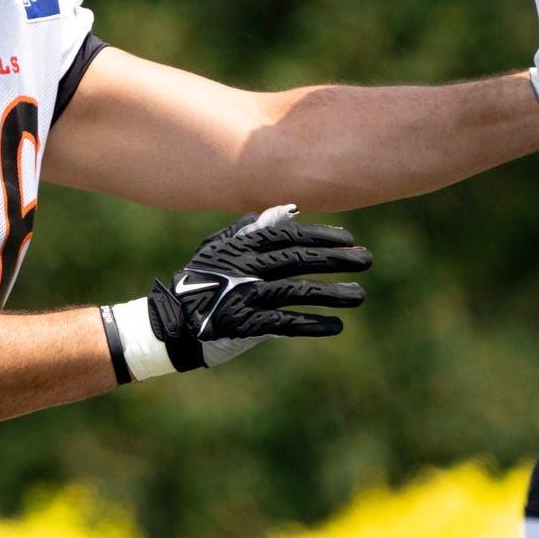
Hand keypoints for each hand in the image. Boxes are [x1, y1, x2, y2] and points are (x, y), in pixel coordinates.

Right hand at [102, 204, 371, 380]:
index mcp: (241, 246)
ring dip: (331, 293)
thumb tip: (289, 211)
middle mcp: (244, 268)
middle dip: (335, 259)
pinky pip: (284, 323)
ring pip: (296, 292)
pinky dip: (311, 324)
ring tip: (360, 294)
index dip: (321, 236)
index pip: (288, 235)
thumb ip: (251, 229)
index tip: (350, 239)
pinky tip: (336, 325)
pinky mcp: (244, 325)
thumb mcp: (218, 248)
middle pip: (298, 260)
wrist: (171, 323)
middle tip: (367, 260)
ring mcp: (244, 296)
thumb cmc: (201, 281)